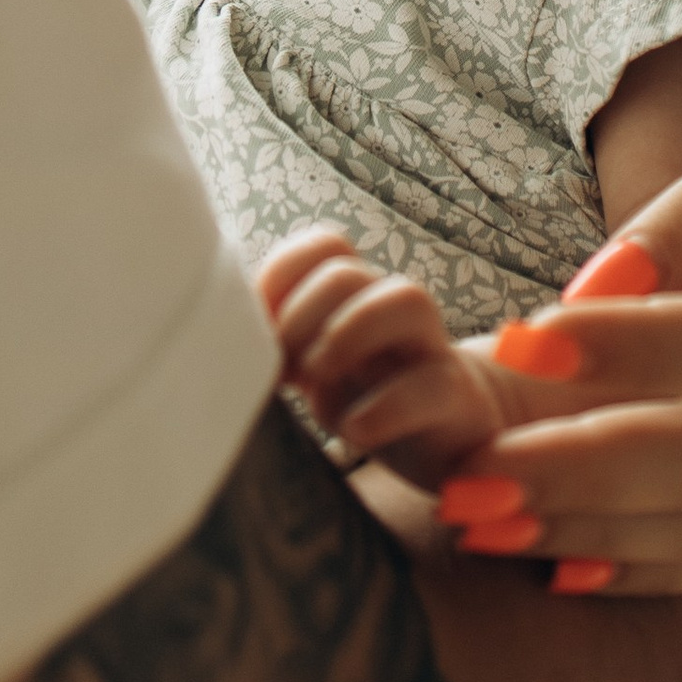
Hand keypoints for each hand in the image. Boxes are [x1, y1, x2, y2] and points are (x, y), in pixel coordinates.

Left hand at [261, 228, 510, 488]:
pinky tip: (354, 430)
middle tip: (285, 371)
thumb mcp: (318, 370)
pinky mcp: (455, 398)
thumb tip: (225, 344)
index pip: (322, 246)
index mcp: (357, 296)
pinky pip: (431, 385)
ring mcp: (430, 349)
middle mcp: (393, 309)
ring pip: (406, 300)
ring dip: (347, 336)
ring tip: (319, 382)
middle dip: (300, 317)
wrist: (451, 435)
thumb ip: (283, 347)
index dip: (281, 278)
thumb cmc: (369, 395)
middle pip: (346, 271)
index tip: (260, 333)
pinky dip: (385, 408)